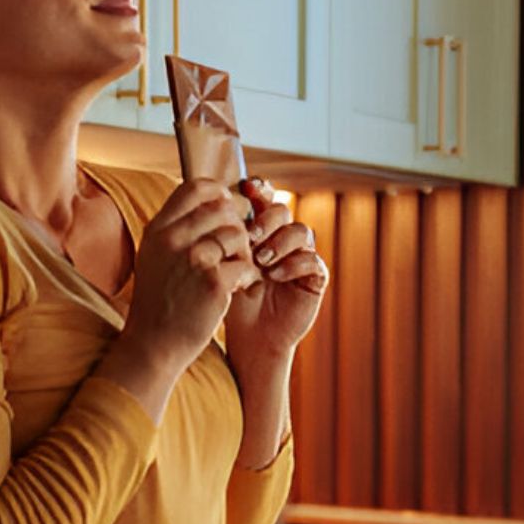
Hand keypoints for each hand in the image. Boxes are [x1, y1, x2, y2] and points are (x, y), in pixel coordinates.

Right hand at [116, 178, 257, 375]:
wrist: (154, 344)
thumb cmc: (160, 301)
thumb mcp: (155, 256)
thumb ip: (177, 229)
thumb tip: (213, 200)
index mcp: (158, 229)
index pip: (195, 187)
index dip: (218, 193)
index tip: (227, 208)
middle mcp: (172, 239)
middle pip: (222, 209)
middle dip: (236, 227)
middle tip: (236, 250)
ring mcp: (193, 259)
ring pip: (237, 235)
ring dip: (244, 253)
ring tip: (236, 272)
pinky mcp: (213, 282)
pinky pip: (245, 265)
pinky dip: (247, 277)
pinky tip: (238, 288)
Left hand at [224, 177, 326, 362]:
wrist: (249, 336)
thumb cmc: (231, 297)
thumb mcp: (223, 263)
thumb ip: (223, 235)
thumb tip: (208, 203)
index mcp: (261, 230)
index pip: (265, 199)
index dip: (260, 189)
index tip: (246, 188)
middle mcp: (283, 239)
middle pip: (283, 211)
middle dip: (266, 220)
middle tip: (250, 235)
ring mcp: (301, 257)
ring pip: (301, 232)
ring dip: (280, 242)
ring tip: (261, 259)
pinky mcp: (315, 278)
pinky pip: (313, 261)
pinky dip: (294, 264)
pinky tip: (274, 275)